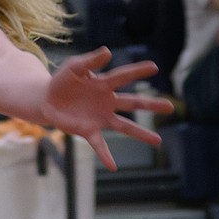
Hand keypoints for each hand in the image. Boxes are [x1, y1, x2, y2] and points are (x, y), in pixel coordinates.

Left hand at [39, 49, 170, 170]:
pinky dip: (106, 156)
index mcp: (104, 84)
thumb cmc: (63, 81)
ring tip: (158, 141)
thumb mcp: (74, 67)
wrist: (46, 99)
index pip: (123, 76)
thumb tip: (108, 51)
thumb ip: (90, 61)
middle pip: (133, 103)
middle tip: (171, 107)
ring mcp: (100, 118)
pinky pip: (100, 145)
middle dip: (151, 105)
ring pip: (124, 126)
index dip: (137, 71)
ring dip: (141, 133)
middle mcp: (107, 102)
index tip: (155, 67)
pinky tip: (113, 166)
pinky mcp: (88, 130)